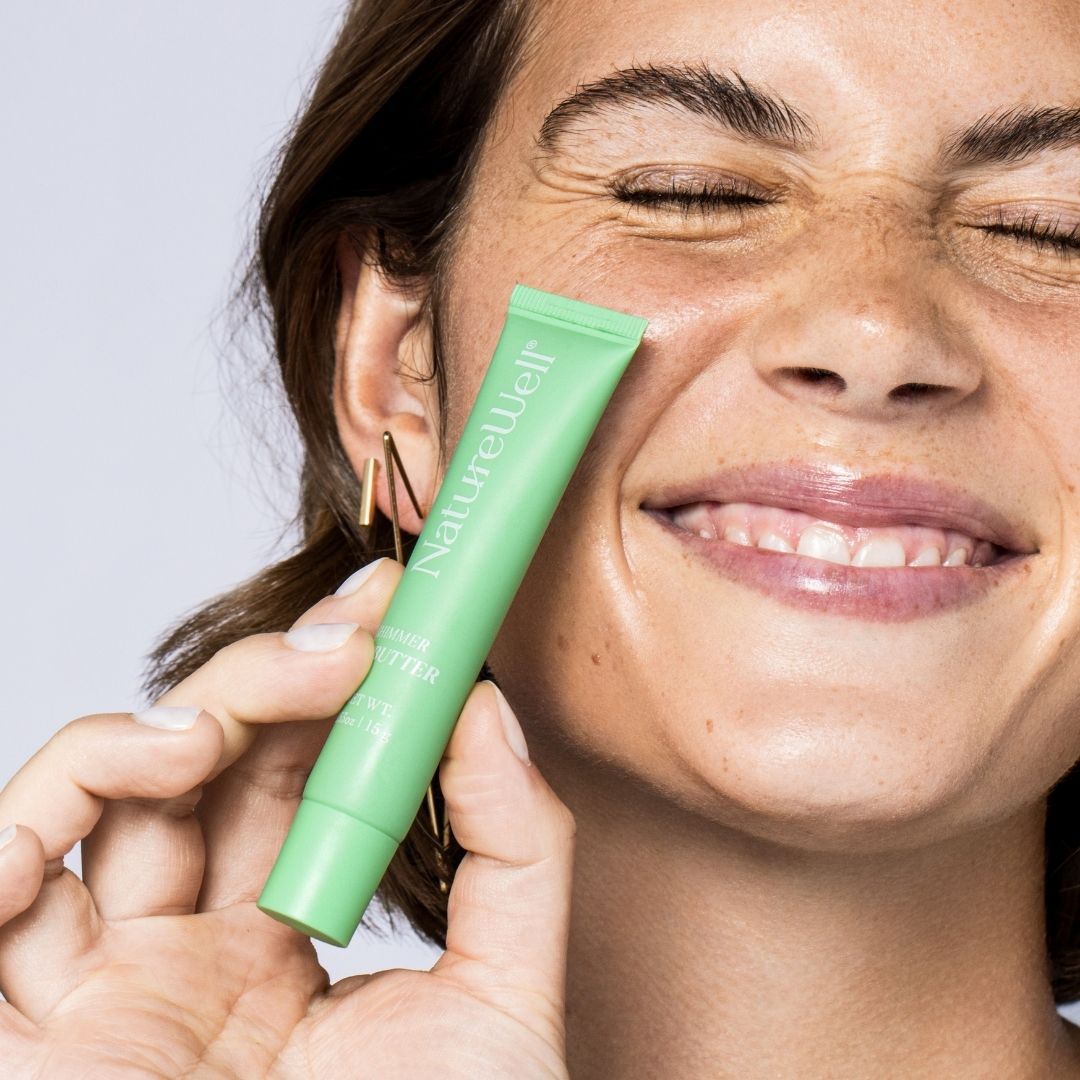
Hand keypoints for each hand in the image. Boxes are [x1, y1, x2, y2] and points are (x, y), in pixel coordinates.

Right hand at [0, 559, 574, 1078]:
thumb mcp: (505, 1004)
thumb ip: (516, 850)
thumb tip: (489, 705)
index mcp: (276, 950)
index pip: (296, 780)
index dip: (340, 688)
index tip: (398, 610)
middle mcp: (178, 956)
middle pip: (209, 768)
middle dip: (284, 674)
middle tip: (365, 620)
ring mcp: (92, 987)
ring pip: (106, 793)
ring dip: (197, 710)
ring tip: (294, 689)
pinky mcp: (15, 1029)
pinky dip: (68, 783)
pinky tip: (171, 751)